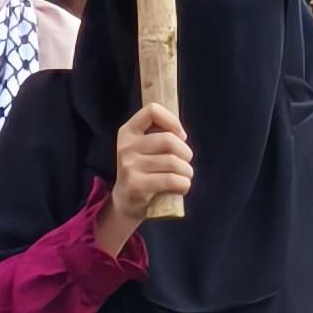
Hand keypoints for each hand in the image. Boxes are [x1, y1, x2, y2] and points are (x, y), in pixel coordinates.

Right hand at [98, 103, 191, 254]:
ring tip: (184, 176)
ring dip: (187, 171)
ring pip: (173, 162)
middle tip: (185, 162)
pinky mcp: (136, 185)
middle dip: (186, 152)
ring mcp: (129, 166)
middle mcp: (126, 146)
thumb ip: (159, 135)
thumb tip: (181, 134)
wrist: (125, 202)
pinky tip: (181, 187)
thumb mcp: (144, 148)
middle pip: (168, 140)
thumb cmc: (143, 171)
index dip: (172, 121)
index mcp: (128, 131)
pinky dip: (184, 184)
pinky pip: (172, 180)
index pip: (152, 111)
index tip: (179, 136)